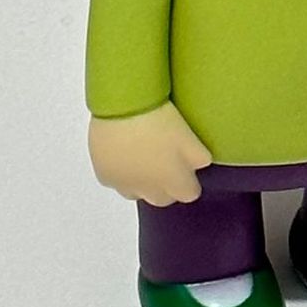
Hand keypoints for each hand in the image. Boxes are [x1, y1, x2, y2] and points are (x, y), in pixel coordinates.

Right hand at [87, 102, 212, 205]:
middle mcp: (148, 191)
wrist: (123, 107)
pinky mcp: (104, 175)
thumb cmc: (160, 121)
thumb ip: (200, 157)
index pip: (189, 195)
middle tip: (165, 162)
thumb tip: (202, 165)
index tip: (186, 169)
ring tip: (141, 155)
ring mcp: (123, 185)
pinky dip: (119, 171)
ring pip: (135, 192)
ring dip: (141, 181)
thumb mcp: (190, 137)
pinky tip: (122, 152)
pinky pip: (114, 180)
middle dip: (166, 186)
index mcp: (172, 182)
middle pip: (162, 199)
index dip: (189, 181)